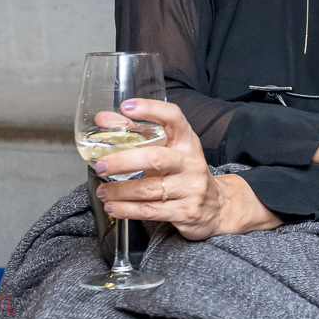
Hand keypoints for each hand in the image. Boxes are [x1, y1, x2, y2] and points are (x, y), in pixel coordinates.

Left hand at [95, 99, 279, 239]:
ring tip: (102, 191)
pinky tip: (113, 207)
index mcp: (187, 141)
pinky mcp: (185, 211)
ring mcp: (190, 188)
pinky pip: (149, 211)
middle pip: (155, 158)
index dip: (150, 109)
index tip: (126, 107)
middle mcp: (191, 163)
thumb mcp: (168, 150)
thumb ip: (137, 133)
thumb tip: (104, 118)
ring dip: (119, 191)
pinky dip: (125, 209)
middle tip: (101, 165)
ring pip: (148, 189)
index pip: (173, 117)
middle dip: (123, 161)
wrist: (216, 206)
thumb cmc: (184, 172)